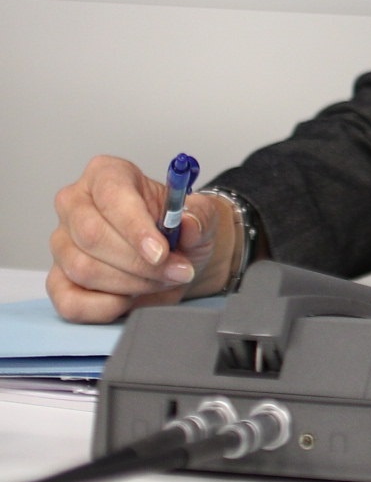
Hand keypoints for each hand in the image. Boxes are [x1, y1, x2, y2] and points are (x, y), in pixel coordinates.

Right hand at [47, 156, 239, 321]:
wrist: (174, 256)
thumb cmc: (178, 228)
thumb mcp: (202, 215)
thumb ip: (200, 216)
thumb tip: (187, 224)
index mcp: (107, 174)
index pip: (113, 196)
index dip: (136, 227)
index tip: (161, 253)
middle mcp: (75, 204)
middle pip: (92, 235)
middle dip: (138, 261)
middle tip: (173, 271)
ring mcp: (61, 243)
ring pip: (84, 268)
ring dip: (130, 283)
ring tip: (160, 280)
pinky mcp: (57, 279)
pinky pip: (70, 301)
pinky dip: (105, 307)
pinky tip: (130, 299)